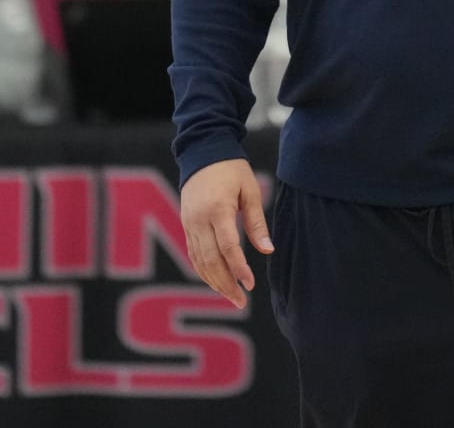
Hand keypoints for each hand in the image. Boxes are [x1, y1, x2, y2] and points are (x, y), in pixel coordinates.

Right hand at [178, 158, 273, 309]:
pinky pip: (193, 254)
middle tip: (241, 302)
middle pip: (210, 260)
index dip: (238, 269)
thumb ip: (257, 222)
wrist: (203, 153)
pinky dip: (204, 271)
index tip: (250, 285)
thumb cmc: (232, 170)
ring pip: (199, 261)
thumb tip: (267, 250)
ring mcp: (189, 224)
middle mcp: (199, 220)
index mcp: (217, 210)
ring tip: (231, 297)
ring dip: (214, 282)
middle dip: (226, 284)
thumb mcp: (250, 191)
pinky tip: (216, 282)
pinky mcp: (186, 225)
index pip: (227, 247)